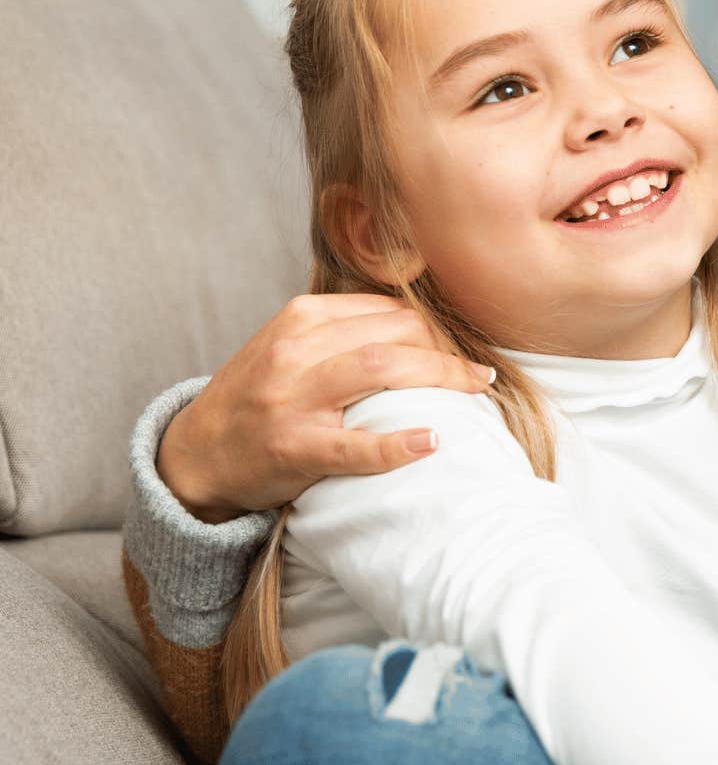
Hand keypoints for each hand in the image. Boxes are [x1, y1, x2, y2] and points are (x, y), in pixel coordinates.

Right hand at [157, 293, 495, 521]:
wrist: (195, 454)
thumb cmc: (258, 397)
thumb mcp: (290, 345)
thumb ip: (344, 330)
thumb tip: (423, 323)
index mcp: (301, 318)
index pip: (388, 310)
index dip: (435, 329)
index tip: (460, 349)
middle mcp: (295, 350)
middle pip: (395, 334)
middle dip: (446, 351)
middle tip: (476, 375)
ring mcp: (292, 399)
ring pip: (382, 370)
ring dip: (441, 378)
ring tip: (475, 390)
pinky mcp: (292, 447)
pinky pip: (355, 445)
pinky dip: (398, 444)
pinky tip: (432, 441)